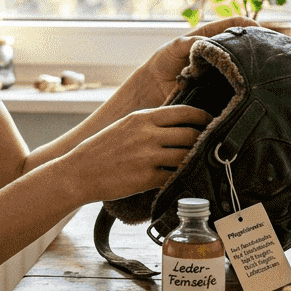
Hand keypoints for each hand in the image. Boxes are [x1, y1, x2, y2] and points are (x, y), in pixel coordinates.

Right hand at [61, 104, 213, 203]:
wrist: (79, 172)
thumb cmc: (100, 150)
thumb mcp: (124, 126)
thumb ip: (148, 123)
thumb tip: (174, 124)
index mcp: (142, 118)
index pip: (184, 112)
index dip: (202, 117)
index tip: (210, 121)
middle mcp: (148, 134)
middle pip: (191, 134)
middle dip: (204, 140)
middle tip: (211, 145)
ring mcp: (148, 156)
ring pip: (186, 155)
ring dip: (195, 160)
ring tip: (200, 162)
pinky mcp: (147, 177)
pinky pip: (174, 176)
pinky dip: (181, 177)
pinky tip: (183, 178)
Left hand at [139, 17, 256, 103]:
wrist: (151, 89)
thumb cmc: (162, 62)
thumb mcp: (175, 47)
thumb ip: (192, 42)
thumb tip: (209, 44)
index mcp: (210, 39)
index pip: (233, 25)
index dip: (246, 24)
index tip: (257, 28)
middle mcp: (218, 55)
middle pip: (241, 47)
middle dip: (252, 47)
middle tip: (263, 51)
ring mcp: (219, 73)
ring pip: (238, 69)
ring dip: (247, 69)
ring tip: (259, 69)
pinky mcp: (216, 92)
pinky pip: (230, 89)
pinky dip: (237, 88)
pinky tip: (245, 89)